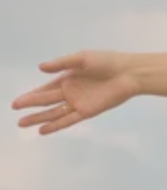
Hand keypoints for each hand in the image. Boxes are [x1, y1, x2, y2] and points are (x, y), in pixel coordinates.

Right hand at [11, 51, 139, 134]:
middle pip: (47, 101)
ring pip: (54, 113)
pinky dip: (56, 125)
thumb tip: (40, 67)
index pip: (46, 88)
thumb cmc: (108, 62)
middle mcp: (72, 91)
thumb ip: (62, 64)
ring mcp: (79, 102)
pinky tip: (42, 130)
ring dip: (39, 118)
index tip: (17, 102)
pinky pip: (68, 120)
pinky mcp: (88, 111)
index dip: (32, 95)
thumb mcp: (83, 58)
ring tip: (22, 123)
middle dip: (31, 105)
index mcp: (69, 77)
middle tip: (14, 110)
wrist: (129, 73)